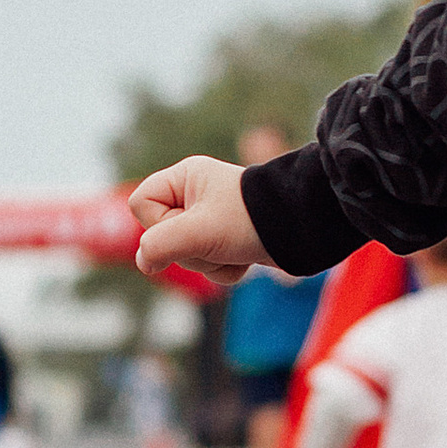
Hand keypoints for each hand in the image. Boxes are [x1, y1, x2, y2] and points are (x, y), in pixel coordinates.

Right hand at [129, 155, 262, 284]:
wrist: (304, 230)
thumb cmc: (250, 220)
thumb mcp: (199, 232)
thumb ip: (160, 245)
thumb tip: (144, 262)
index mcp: (185, 178)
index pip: (142, 203)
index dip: (158, 222)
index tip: (187, 226)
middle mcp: (194, 196)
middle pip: (162, 236)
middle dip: (192, 249)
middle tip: (218, 238)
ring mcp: (210, 220)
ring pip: (186, 256)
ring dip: (211, 262)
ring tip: (235, 248)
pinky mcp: (227, 241)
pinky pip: (209, 265)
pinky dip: (226, 269)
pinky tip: (245, 257)